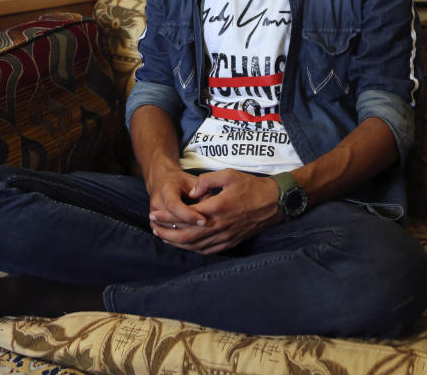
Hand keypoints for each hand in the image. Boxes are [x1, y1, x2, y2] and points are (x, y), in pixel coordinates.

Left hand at [150, 169, 281, 254]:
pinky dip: (191, 249)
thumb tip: (191, 191)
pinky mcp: (230, 243)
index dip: (167, 216)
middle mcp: (219, 226)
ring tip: (163, 236)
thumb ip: (207, 181)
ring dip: (176, 242)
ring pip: (194, 246)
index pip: (184, 216)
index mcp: (216, 208)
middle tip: (153, 227)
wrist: (273, 203)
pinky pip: (207, 251)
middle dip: (166, 232)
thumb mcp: (229, 175)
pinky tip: (184, 245)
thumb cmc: (251, 187)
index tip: (154, 214)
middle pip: (185, 235)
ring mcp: (225, 237)